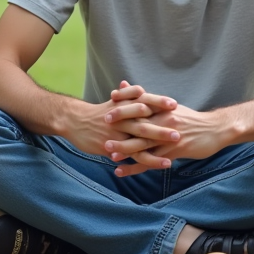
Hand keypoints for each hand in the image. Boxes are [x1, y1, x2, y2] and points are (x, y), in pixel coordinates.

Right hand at [63, 81, 178, 166]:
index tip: (174, 104)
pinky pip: (135, 156)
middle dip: (162, 123)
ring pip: (141, 139)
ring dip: (160, 142)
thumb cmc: (97, 112)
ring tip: (177, 144)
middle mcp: (121, 118)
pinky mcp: (114, 148)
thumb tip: (142, 90)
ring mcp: (117, 134)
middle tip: (179, 125)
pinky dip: (151, 160)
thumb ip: (128, 95)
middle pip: (144, 120)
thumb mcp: (113, 101)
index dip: (158, 102)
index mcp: (123, 104)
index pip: (143, 101)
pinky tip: (164, 163)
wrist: (74, 121)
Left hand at [106, 97, 232, 177]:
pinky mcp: (174, 152)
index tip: (109, 102)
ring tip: (109, 153)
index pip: (141, 103)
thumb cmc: (192, 120)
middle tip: (102, 128)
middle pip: (139, 123)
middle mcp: (165, 121)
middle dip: (120, 126)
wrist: (216, 130)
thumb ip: (154, 102)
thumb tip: (137, 92)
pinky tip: (123, 172)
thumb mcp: (174, 108)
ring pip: (143, 144)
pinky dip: (135, 168)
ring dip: (125, 149)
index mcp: (164, 109)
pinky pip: (151, 161)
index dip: (125, 103)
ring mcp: (169, 138)